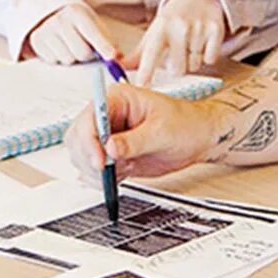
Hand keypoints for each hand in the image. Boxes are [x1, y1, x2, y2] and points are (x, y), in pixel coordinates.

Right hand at [27, 4, 118, 64]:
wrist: (49, 12)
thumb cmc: (77, 22)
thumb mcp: (93, 24)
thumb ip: (107, 41)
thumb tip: (119, 59)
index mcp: (77, 13)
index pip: (93, 34)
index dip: (104, 48)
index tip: (112, 57)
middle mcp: (60, 20)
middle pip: (82, 53)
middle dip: (87, 55)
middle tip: (85, 48)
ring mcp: (46, 31)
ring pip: (68, 59)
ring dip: (72, 58)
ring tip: (70, 46)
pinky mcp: (36, 41)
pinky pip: (54, 61)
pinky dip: (59, 58)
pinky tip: (59, 47)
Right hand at [65, 84, 228, 181]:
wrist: (199, 138)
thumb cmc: (185, 124)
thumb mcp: (161, 132)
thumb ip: (134, 141)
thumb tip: (109, 148)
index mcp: (117, 98)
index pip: (90, 116)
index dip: (89, 139)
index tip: (100, 161)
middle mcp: (108, 116)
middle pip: (78, 136)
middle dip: (88, 157)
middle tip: (106, 172)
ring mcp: (108, 135)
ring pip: (81, 155)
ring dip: (94, 170)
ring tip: (122, 170)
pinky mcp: (112, 154)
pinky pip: (94, 169)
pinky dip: (102, 178)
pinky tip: (122, 176)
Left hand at [125, 0, 227, 85]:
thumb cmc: (172, 20)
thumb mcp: (154, 33)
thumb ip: (138, 55)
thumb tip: (118, 69)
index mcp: (160, 28)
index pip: (151, 54)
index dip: (146, 72)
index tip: (142, 87)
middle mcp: (178, 26)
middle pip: (177, 70)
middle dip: (177, 68)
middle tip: (177, 54)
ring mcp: (198, 27)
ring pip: (194, 66)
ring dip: (192, 61)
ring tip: (189, 45)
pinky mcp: (216, 28)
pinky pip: (211, 59)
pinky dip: (207, 56)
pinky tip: (203, 43)